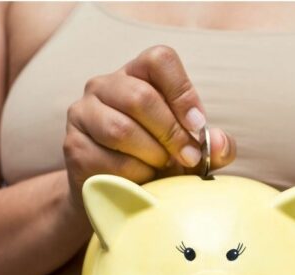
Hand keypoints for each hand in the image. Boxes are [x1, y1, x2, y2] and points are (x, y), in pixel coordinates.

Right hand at [63, 45, 236, 208]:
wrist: (116, 194)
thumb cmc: (159, 163)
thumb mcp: (192, 152)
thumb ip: (213, 147)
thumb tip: (220, 142)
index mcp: (137, 74)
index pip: (159, 60)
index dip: (183, 92)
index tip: (198, 125)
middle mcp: (104, 85)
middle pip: (140, 97)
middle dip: (171, 132)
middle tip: (188, 157)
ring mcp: (83, 113)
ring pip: (121, 130)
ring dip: (152, 156)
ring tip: (162, 168)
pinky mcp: (74, 146)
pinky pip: (108, 161)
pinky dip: (134, 176)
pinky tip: (141, 180)